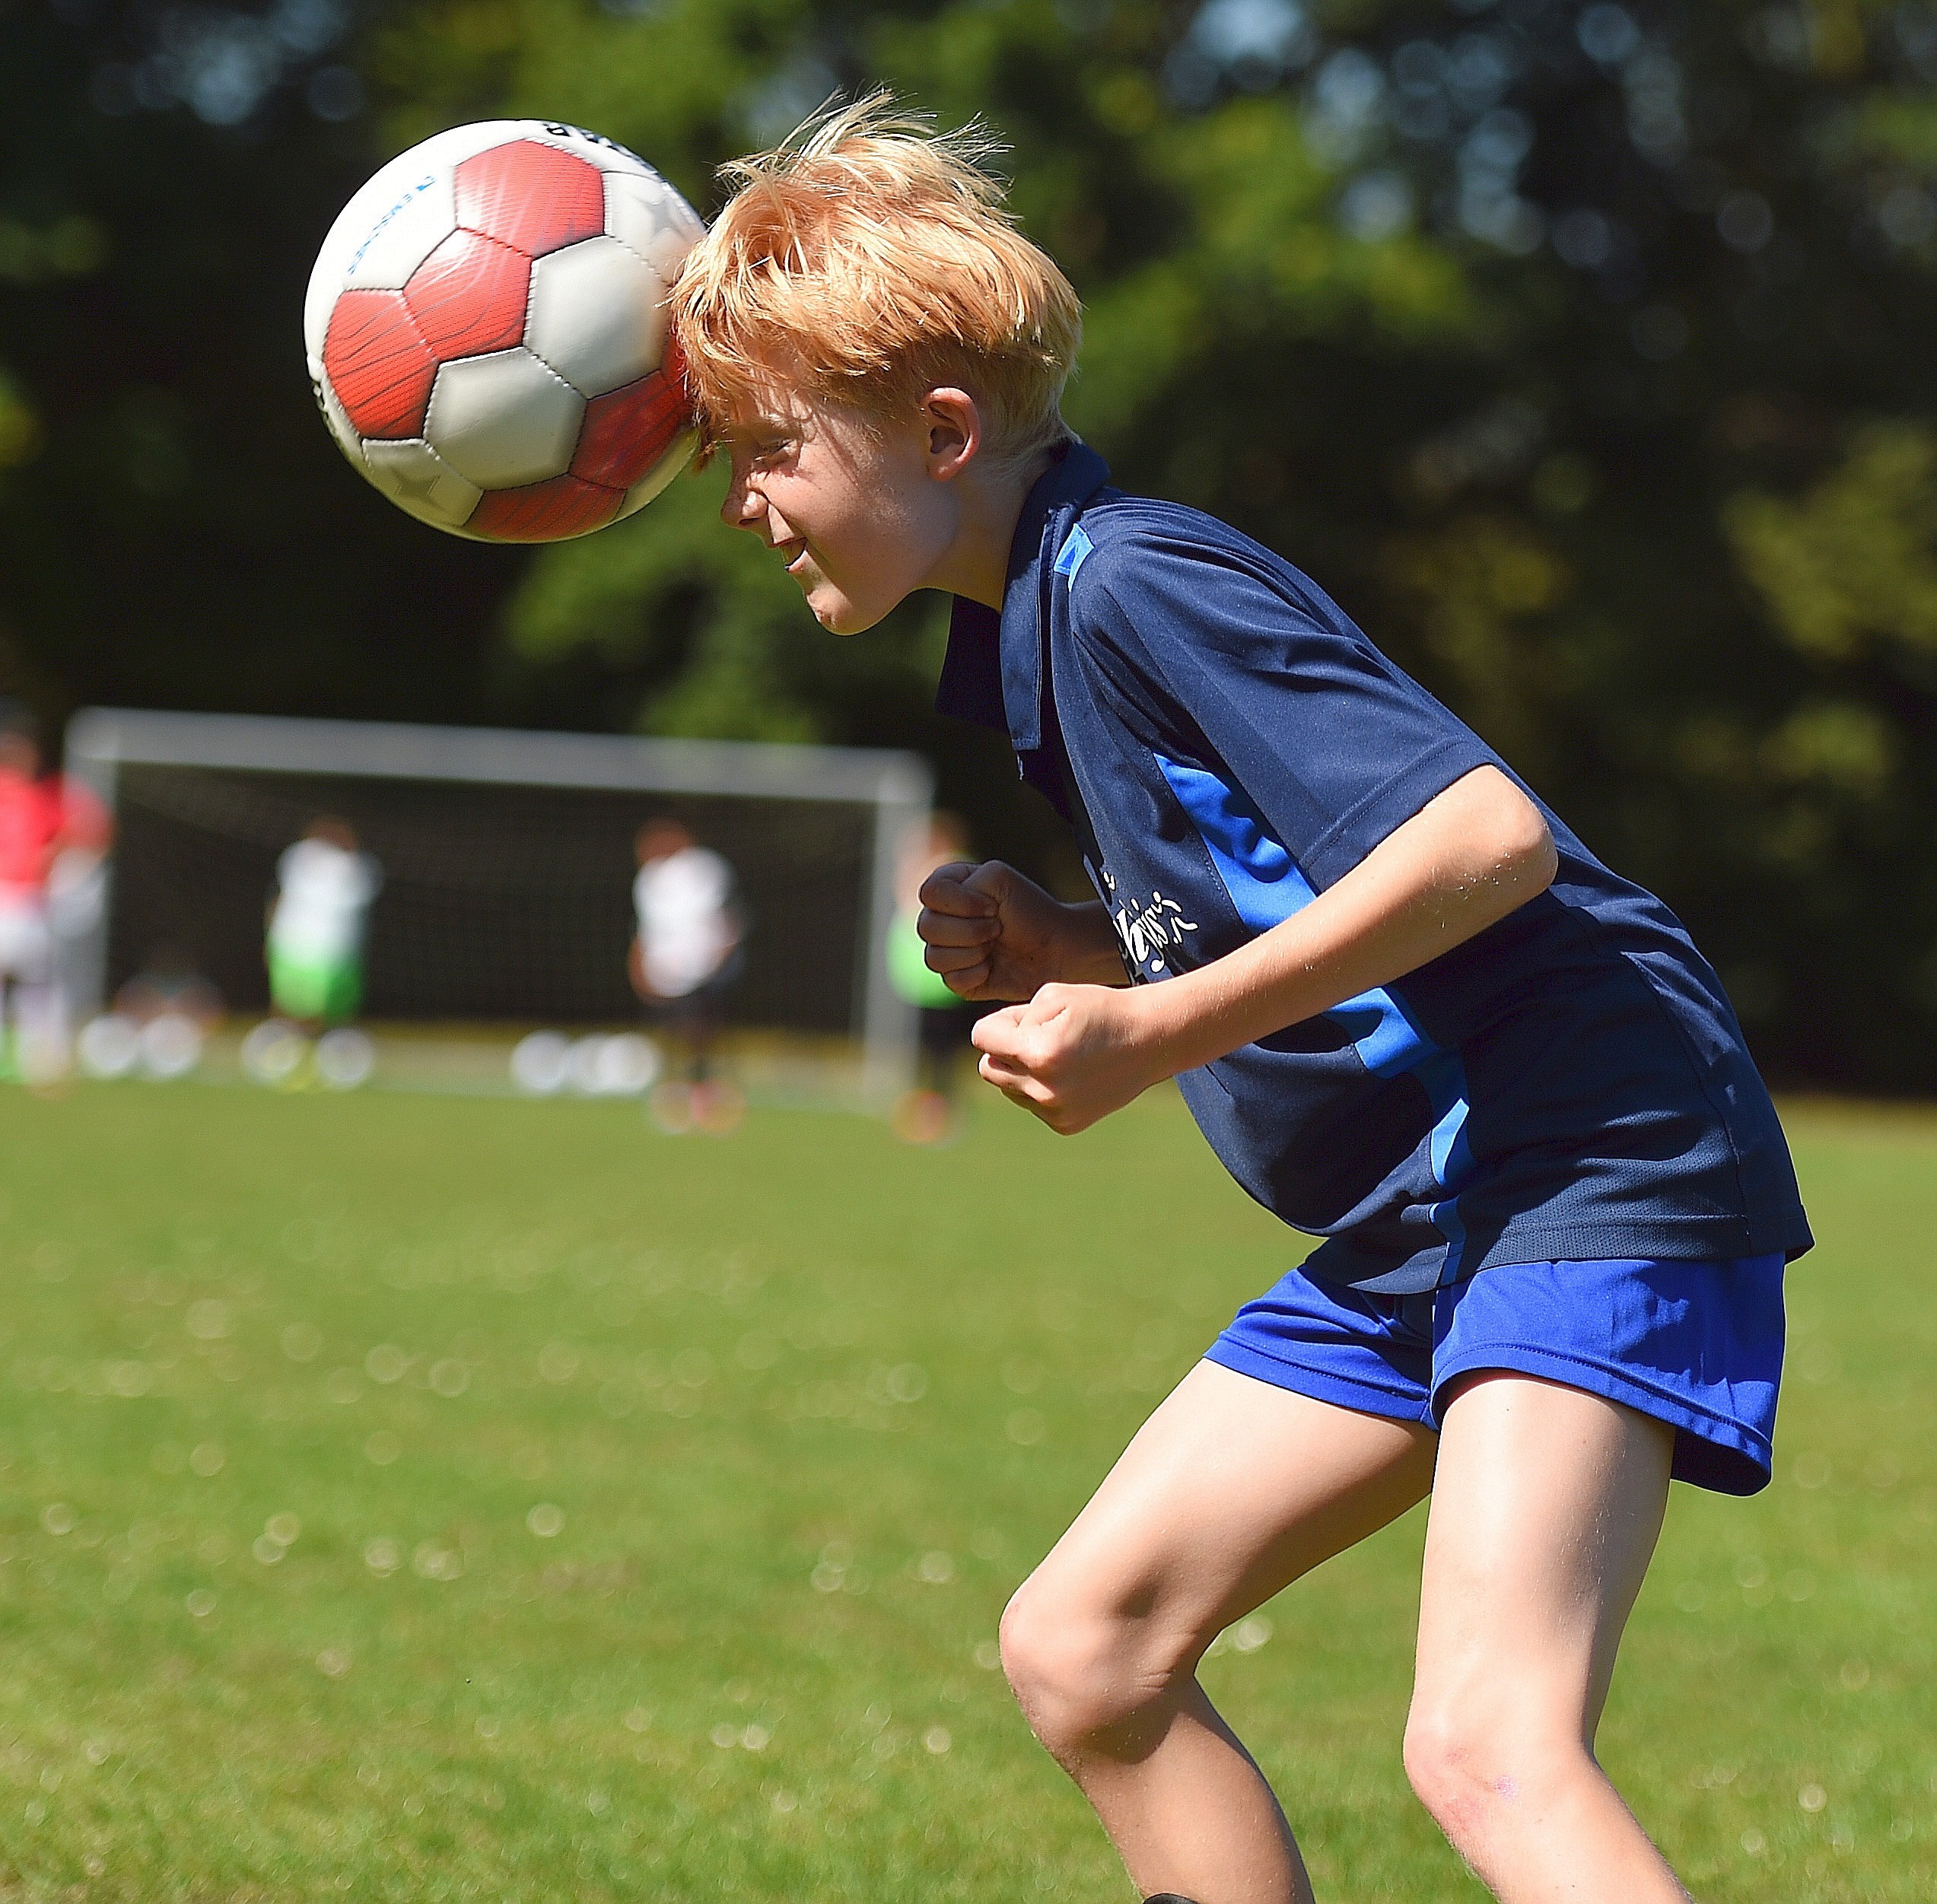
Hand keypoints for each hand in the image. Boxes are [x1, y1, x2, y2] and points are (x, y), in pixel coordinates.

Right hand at [917, 860, 1118, 1001]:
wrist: (1057, 949)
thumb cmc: (1031, 910)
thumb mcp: (999, 879)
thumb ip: (964, 883)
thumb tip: (941, 916)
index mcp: (949, 889)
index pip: (929, 893)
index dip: (959, 902)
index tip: (992, 905)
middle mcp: (942, 918)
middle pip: (926, 927)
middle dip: (969, 930)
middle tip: (997, 928)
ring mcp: (947, 950)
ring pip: (933, 957)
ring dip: (972, 952)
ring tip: (995, 946)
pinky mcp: (957, 979)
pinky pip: (949, 980)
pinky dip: (975, 974)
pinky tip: (993, 967)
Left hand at [971, 982, 1172, 1133]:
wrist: (1150, 1040)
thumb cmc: (1100, 1010)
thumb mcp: (1052, 995)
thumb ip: (1011, 1017)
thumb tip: (988, 1042)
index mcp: (1037, 1053)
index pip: (981, 1037)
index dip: (1000, 1023)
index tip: (1025, 1018)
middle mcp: (1043, 1089)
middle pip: (988, 1069)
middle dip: (1004, 1050)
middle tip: (1040, 1035)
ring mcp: (1055, 1111)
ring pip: (1009, 1089)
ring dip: (1022, 1071)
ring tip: (1059, 1054)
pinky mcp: (1065, 1124)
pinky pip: (1032, 1104)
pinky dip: (1042, 1088)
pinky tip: (1071, 1073)